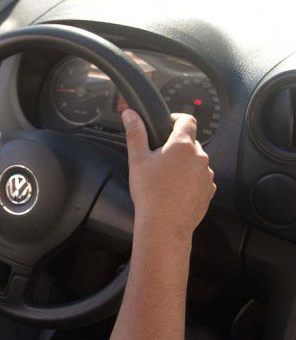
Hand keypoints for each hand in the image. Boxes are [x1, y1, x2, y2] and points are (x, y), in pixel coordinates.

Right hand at [122, 109, 215, 240]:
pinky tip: (174, 191)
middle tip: (158, 160)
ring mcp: (207, 174)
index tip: (167, 124)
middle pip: (189, 142)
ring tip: (165, 179)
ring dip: (183, 164)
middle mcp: (199, 156)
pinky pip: (200, 178)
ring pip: (195, 161)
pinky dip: (189, 180)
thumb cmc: (150, 193)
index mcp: (182, 145)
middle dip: (175, 147)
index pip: (187, 120)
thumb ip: (135, 133)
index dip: (176, 119)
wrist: (164, 226)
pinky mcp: (209, 189)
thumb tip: (130, 113)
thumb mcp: (137, 160)